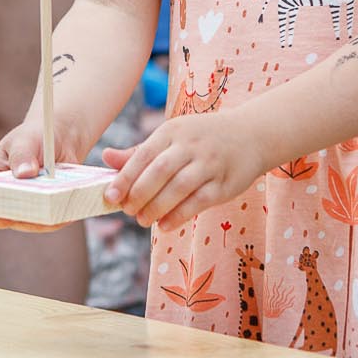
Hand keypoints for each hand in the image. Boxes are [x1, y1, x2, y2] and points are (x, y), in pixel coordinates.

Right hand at [0, 117, 93, 232]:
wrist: (58, 140)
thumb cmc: (34, 136)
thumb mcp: (25, 140)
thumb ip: (22, 154)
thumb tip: (25, 173)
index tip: (10, 206)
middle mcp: (5, 200)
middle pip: (10, 220)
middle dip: (25, 215)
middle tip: (42, 202)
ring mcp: (26, 209)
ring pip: (34, 224)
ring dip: (46, 216)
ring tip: (59, 200)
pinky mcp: (46, 212)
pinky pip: (52, 221)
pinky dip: (60, 215)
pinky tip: (69, 207)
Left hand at [98, 110, 266, 228]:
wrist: (252, 135)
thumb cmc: (202, 138)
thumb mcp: (172, 137)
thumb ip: (139, 152)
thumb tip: (106, 158)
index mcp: (172, 131)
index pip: (143, 155)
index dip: (125, 178)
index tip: (110, 197)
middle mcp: (191, 145)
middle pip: (159, 172)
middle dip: (139, 195)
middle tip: (128, 211)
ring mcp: (210, 163)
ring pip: (179, 187)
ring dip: (157, 207)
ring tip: (143, 220)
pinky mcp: (225, 183)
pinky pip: (199, 201)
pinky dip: (179, 215)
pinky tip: (164, 225)